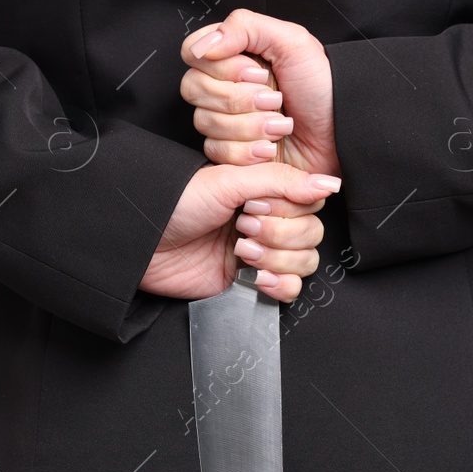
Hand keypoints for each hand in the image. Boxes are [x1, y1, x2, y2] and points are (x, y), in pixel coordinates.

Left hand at [140, 162, 340, 303]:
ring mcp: (261, 253)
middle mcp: (268, 220)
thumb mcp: (229, 181)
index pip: (310, 203)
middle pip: (312, 235)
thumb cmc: (175, 204)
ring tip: (241, 251)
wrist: (141, 242)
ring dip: (277, 260)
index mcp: (265, 192)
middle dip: (280, 235)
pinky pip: (290, 290)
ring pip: (305, 262)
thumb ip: (282, 181)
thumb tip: (330, 183)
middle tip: (243, 228)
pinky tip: (256, 278)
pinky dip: (280, 285)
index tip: (254, 205)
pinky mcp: (249, 283)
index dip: (289, 209)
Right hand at [181, 10, 339, 179]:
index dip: (220, 66)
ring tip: (282, 126)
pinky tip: (271, 147)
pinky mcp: (231, 151)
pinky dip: (247, 151)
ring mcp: (226, 120)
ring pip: (204, 122)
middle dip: (239, 98)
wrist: (342, 134)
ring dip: (249, 126)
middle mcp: (225, 85)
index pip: (193, 52)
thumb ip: (244, 27)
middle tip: (275, 100)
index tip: (256, 72)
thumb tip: (204, 45)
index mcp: (234, 54)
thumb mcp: (292, 42)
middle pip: (193, 89)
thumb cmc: (322, 88)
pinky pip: (215, 151)